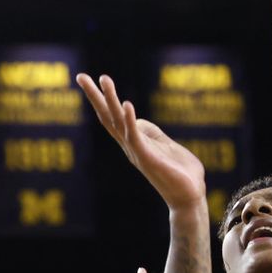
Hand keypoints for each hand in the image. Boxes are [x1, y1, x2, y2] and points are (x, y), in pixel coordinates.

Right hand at [77, 73, 206, 210]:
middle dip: (95, 96)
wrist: (190, 197)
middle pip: (108, 117)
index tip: (97, 78)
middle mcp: (130, 146)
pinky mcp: (148, 158)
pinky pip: (135, 136)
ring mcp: (137, 152)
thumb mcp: (165, 145)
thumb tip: (137, 119)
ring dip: (110, 100)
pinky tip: (126, 104)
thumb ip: (152, 132)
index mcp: (134, 142)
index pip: (113, 117)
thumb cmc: (180, 173)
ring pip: (118, 122)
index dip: (104, 99)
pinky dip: (130, 120)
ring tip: (103, 78)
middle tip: (80, 75)